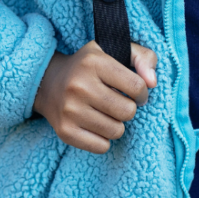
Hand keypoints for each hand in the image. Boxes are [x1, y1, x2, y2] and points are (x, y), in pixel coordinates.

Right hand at [33, 41, 157, 153]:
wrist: (46, 82)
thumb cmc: (89, 67)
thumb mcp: (114, 50)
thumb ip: (143, 58)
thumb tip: (152, 82)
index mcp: (94, 62)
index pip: (137, 87)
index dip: (142, 93)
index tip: (135, 93)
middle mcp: (79, 86)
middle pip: (128, 112)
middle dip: (128, 109)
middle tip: (118, 103)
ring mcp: (70, 110)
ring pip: (116, 131)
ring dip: (116, 125)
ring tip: (105, 114)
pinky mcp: (65, 131)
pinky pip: (101, 146)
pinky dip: (103, 139)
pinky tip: (95, 125)